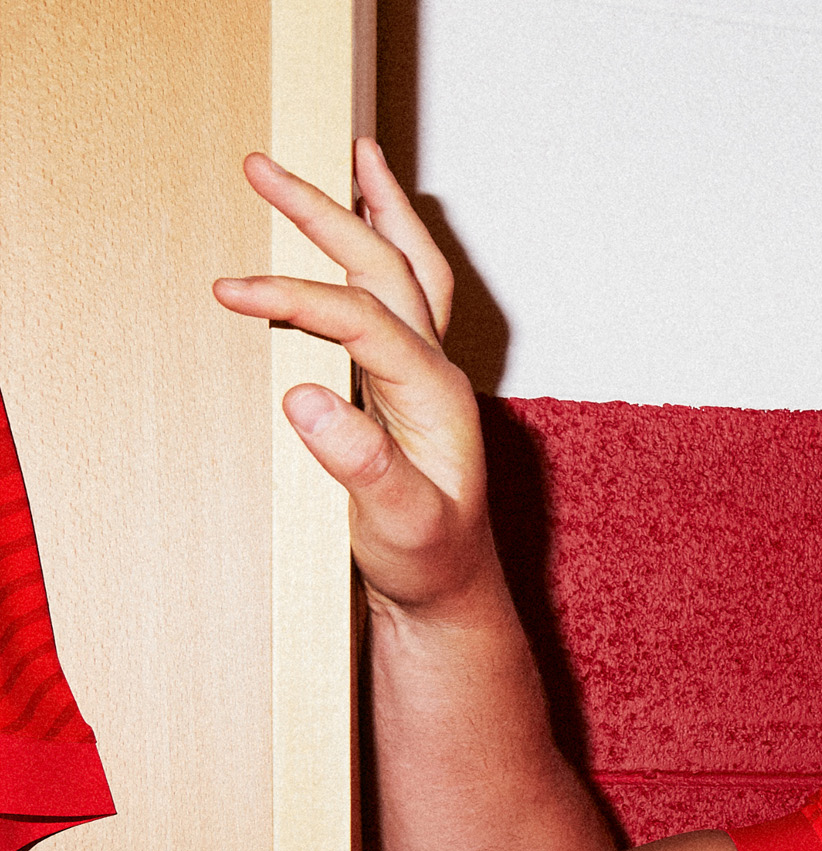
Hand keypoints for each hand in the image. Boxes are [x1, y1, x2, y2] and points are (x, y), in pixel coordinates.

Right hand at [212, 141, 499, 616]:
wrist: (451, 589)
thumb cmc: (429, 560)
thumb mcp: (399, 525)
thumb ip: (362, 466)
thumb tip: (307, 397)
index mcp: (436, 396)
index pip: (364, 319)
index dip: (297, 298)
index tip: (232, 291)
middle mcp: (437, 371)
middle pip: (388, 267)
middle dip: (327, 210)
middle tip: (263, 165)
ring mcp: (426, 371)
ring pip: (405, 270)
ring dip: (369, 209)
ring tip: (344, 153)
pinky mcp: (408, 382)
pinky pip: (397, 296)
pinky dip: (376, 248)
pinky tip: (354, 226)